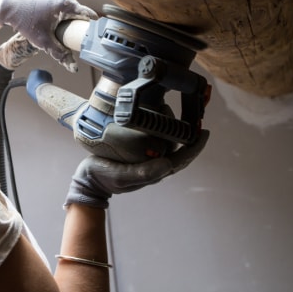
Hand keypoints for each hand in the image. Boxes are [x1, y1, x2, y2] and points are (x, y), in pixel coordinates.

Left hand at [0, 0, 97, 71]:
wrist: (10, 5)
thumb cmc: (25, 21)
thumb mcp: (43, 41)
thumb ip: (60, 54)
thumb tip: (73, 67)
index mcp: (68, 4)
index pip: (90, 16)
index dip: (91, 29)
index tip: (89, 38)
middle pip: (80, 15)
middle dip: (76, 26)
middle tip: (68, 37)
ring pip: (73, 10)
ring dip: (69, 20)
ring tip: (58, 29)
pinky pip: (66, 5)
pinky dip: (63, 14)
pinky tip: (53, 21)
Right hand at [65, 130, 209, 207]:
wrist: (88, 180)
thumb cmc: (103, 177)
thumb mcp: (121, 175)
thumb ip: (143, 173)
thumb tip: (167, 165)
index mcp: (154, 172)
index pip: (182, 159)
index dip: (195, 146)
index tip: (204, 132)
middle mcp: (154, 166)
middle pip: (177, 149)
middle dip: (185, 133)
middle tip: (187, 116)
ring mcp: (145, 161)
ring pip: (167, 144)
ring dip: (171, 128)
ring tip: (168, 111)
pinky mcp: (136, 155)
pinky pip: (154, 142)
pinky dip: (159, 129)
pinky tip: (154, 118)